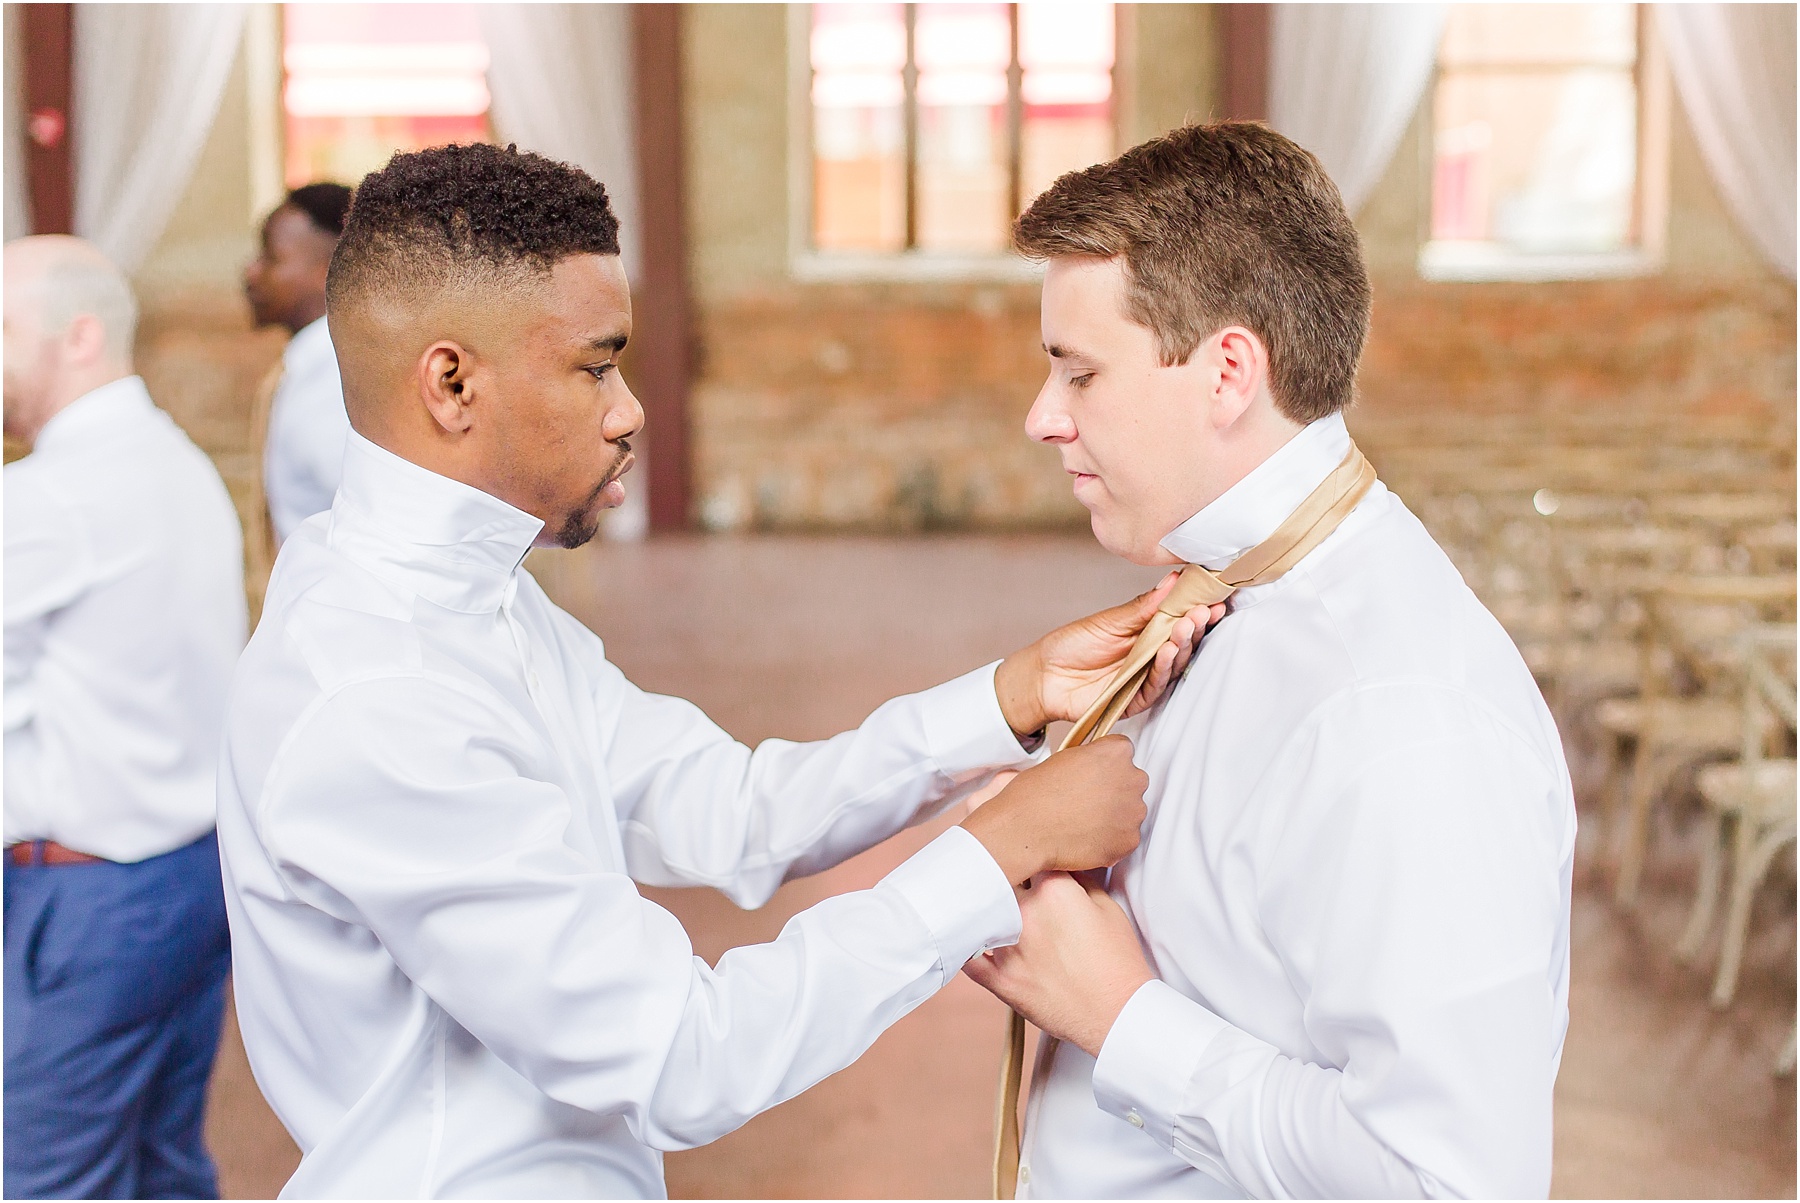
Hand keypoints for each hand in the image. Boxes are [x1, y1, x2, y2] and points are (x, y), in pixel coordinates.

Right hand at [960, 735, 1146, 884]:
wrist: (1026, 830)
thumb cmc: (1036, 794)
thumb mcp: (1064, 758)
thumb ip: (1090, 760)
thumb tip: (1096, 769)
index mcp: (1117, 752)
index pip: (1123, 752)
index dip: (1105, 765)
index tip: (1094, 775)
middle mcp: (1133, 778)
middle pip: (1131, 782)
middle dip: (1114, 790)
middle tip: (1086, 801)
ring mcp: (1134, 811)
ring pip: (1130, 811)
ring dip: (1113, 816)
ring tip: (1083, 822)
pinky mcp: (1129, 840)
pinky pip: (1125, 838)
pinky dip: (1110, 840)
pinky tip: (1086, 837)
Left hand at [964, 871, 1154, 1056]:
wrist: (1116, 1013)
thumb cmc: (1117, 963)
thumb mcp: (1109, 908)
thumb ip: (1081, 879)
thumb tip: (1061, 866)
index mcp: (1055, 891)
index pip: (1030, 855)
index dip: (1031, 855)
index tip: (1033, 859)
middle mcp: (1026, 914)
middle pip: (1002, 878)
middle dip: (1008, 876)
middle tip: (1013, 880)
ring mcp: (1009, 947)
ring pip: (982, 912)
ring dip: (987, 906)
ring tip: (987, 901)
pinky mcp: (1000, 979)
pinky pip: (969, 958)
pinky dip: (967, 945)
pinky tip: (970, 937)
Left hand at [994, 572, 1225, 736]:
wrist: (1043, 676)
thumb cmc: (1072, 645)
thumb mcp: (1109, 620)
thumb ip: (1143, 606)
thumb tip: (1173, 581)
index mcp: (1146, 633)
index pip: (1179, 621)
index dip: (1196, 610)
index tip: (1212, 598)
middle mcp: (1149, 656)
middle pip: (1181, 643)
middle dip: (1194, 626)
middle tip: (1203, 611)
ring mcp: (1143, 678)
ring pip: (1173, 664)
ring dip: (1182, 645)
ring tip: (1187, 627)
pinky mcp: (1135, 699)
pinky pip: (1155, 685)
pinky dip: (1162, 668)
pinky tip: (1167, 650)